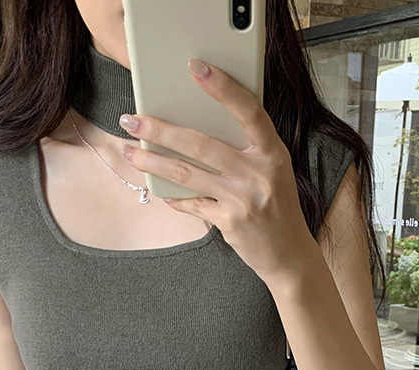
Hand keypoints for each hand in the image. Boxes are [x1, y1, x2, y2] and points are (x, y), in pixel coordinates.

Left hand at [118, 57, 319, 287]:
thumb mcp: (273, 171)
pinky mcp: (229, 223)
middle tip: (132, 120)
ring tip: (129, 151)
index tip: (196, 67)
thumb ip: (246, 150)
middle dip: (160, 130)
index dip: (223, 88)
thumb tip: (197, 126)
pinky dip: (173, 197)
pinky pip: (192, 204)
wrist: (289, 254)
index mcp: (273, 153)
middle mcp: (259, 174)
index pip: (248, 111)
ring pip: (186, 174)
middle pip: (201, 144)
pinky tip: (158, 190)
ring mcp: (243, 200)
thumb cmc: (277, 207)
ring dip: (152, 162)